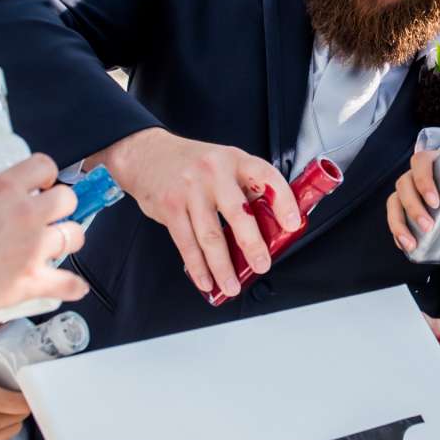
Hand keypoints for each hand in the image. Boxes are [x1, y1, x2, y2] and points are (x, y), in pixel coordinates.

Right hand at [0, 152, 85, 316]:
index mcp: (3, 187)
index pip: (44, 165)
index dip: (44, 175)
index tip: (38, 184)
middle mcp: (25, 214)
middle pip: (67, 199)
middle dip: (59, 206)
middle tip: (46, 216)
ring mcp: (33, 249)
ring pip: (75, 236)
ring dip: (67, 239)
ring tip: (54, 245)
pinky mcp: (31, 282)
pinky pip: (69, 283)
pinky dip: (72, 286)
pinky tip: (72, 286)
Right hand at [98, 128, 297, 299]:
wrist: (147, 154)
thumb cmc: (192, 163)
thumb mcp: (224, 163)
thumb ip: (246, 188)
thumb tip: (272, 224)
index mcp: (235, 160)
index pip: (266, 177)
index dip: (283, 200)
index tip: (292, 223)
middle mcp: (214, 173)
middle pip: (237, 213)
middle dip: (252, 244)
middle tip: (262, 264)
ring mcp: (190, 190)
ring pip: (210, 235)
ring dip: (222, 266)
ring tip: (232, 285)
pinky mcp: (170, 207)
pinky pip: (186, 242)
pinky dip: (198, 266)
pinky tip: (206, 279)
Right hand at [387, 148, 439, 253]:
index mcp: (438, 160)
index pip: (421, 162)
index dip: (423, 180)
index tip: (435, 202)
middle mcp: (419, 172)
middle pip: (404, 184)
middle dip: (413, 208)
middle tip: (428, 227)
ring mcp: (412, 189)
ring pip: (395, 201)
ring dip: (398, 223)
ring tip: (411, 243)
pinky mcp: (409, 205)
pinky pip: (396, 215)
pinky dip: (397, 231)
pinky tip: (405, 245)